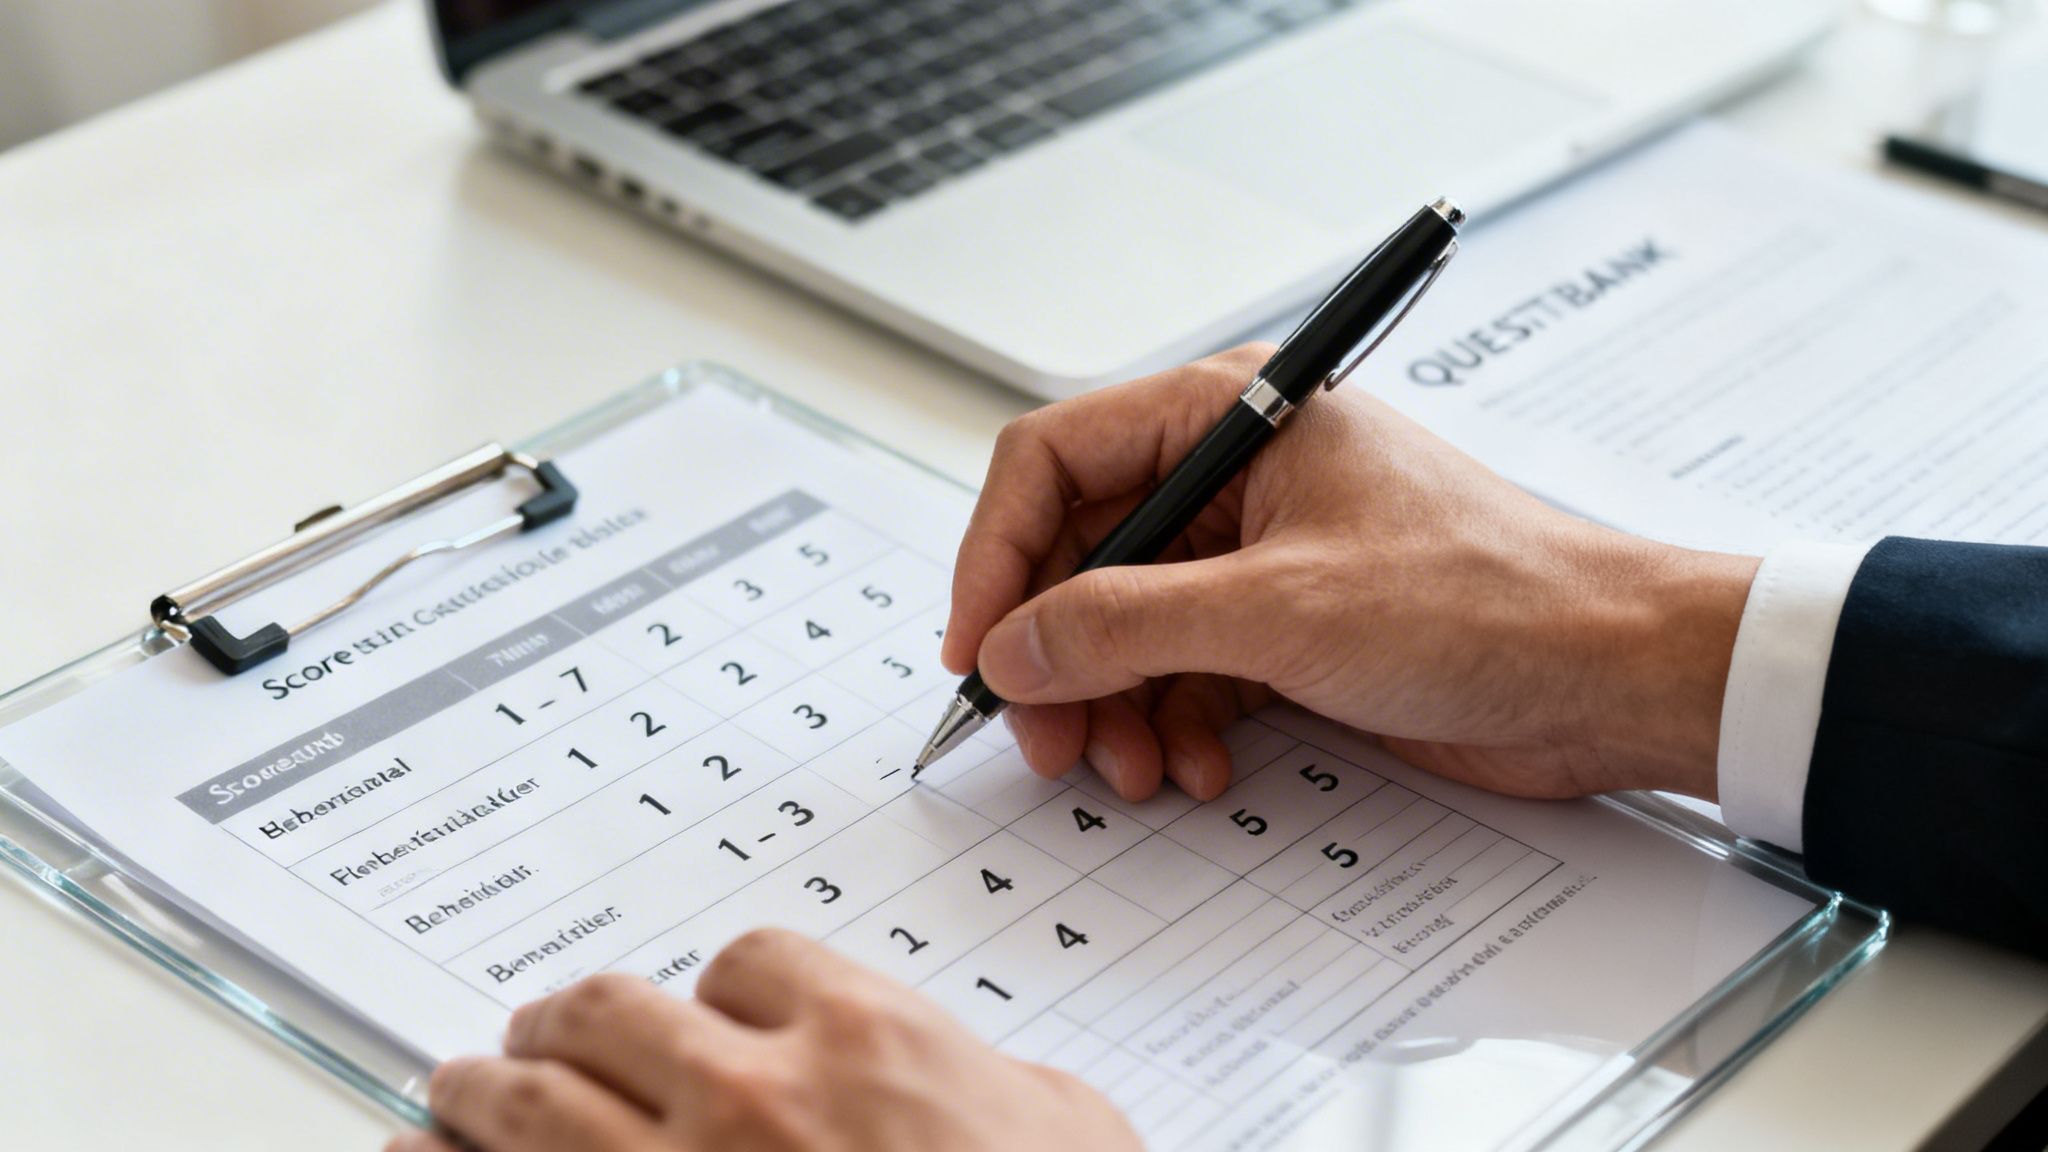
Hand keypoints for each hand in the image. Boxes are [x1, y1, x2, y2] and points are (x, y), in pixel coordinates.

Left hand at [393, 930, 1138, 1151]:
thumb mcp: (1066, 1127)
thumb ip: (995, 1083)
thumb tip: (979, 1082)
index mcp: (865, 1041)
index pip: (747, 962)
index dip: (720, 990)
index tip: (710, 1015)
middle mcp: (755, 1099)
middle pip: (610, 1015)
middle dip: (564, 1022)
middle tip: (538, 1037)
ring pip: (533, 1103)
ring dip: (479, 1089)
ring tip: (455, 1090)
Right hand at [942, 344, 1757, 803]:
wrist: (1608, 677)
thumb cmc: (1486, 599)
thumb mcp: (1279, 608)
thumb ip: (1124, 625)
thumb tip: (1011, 647)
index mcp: (1230, 416)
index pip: (1054, 462)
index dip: (997, 556)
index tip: (977, 648)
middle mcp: (1234, 478)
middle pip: (1082, 558)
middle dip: (1058, 656)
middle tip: (1046, 739)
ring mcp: (1258, 557)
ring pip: (1126, 629)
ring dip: (1115, 706)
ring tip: (1134, 769)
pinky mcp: (1286, 630)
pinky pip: (1184, 675)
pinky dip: (1175, 726)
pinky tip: (1198, 768)